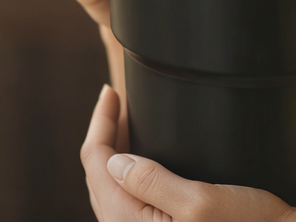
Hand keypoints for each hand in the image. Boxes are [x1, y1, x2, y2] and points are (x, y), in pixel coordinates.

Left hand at [82, 85, 295, 221]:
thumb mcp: (200, 200)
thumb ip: (151, 182)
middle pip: (98, 179)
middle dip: (104, 136)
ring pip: (112, 191)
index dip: (99, 124)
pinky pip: (129, 202)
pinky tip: (143, 159)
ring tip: (126, 122)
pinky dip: (128, 173)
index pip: (96, 167)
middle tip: (117, 102)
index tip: (110, 92)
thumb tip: (115, 159)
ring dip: (114, 154)